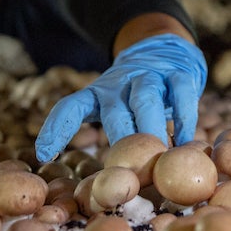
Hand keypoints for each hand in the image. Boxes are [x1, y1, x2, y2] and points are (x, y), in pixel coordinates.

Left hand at [35, 33, 206, 162]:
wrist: (162, 49)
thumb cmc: (131, 94)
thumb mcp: (111, 106)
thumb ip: (108, 136)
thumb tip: (103, 181)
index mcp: (97, 93)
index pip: (69, 108)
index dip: (55, 129)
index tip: (44, 155)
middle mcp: (119, 83)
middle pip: (115, 113)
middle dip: (120, 142)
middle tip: (127, 173)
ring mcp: (149, 77)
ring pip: (146, 101)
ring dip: (152, 130)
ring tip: (160, 157)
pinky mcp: (178, 75)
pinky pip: (181, 96)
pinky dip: (184, 120)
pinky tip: (186, 142)